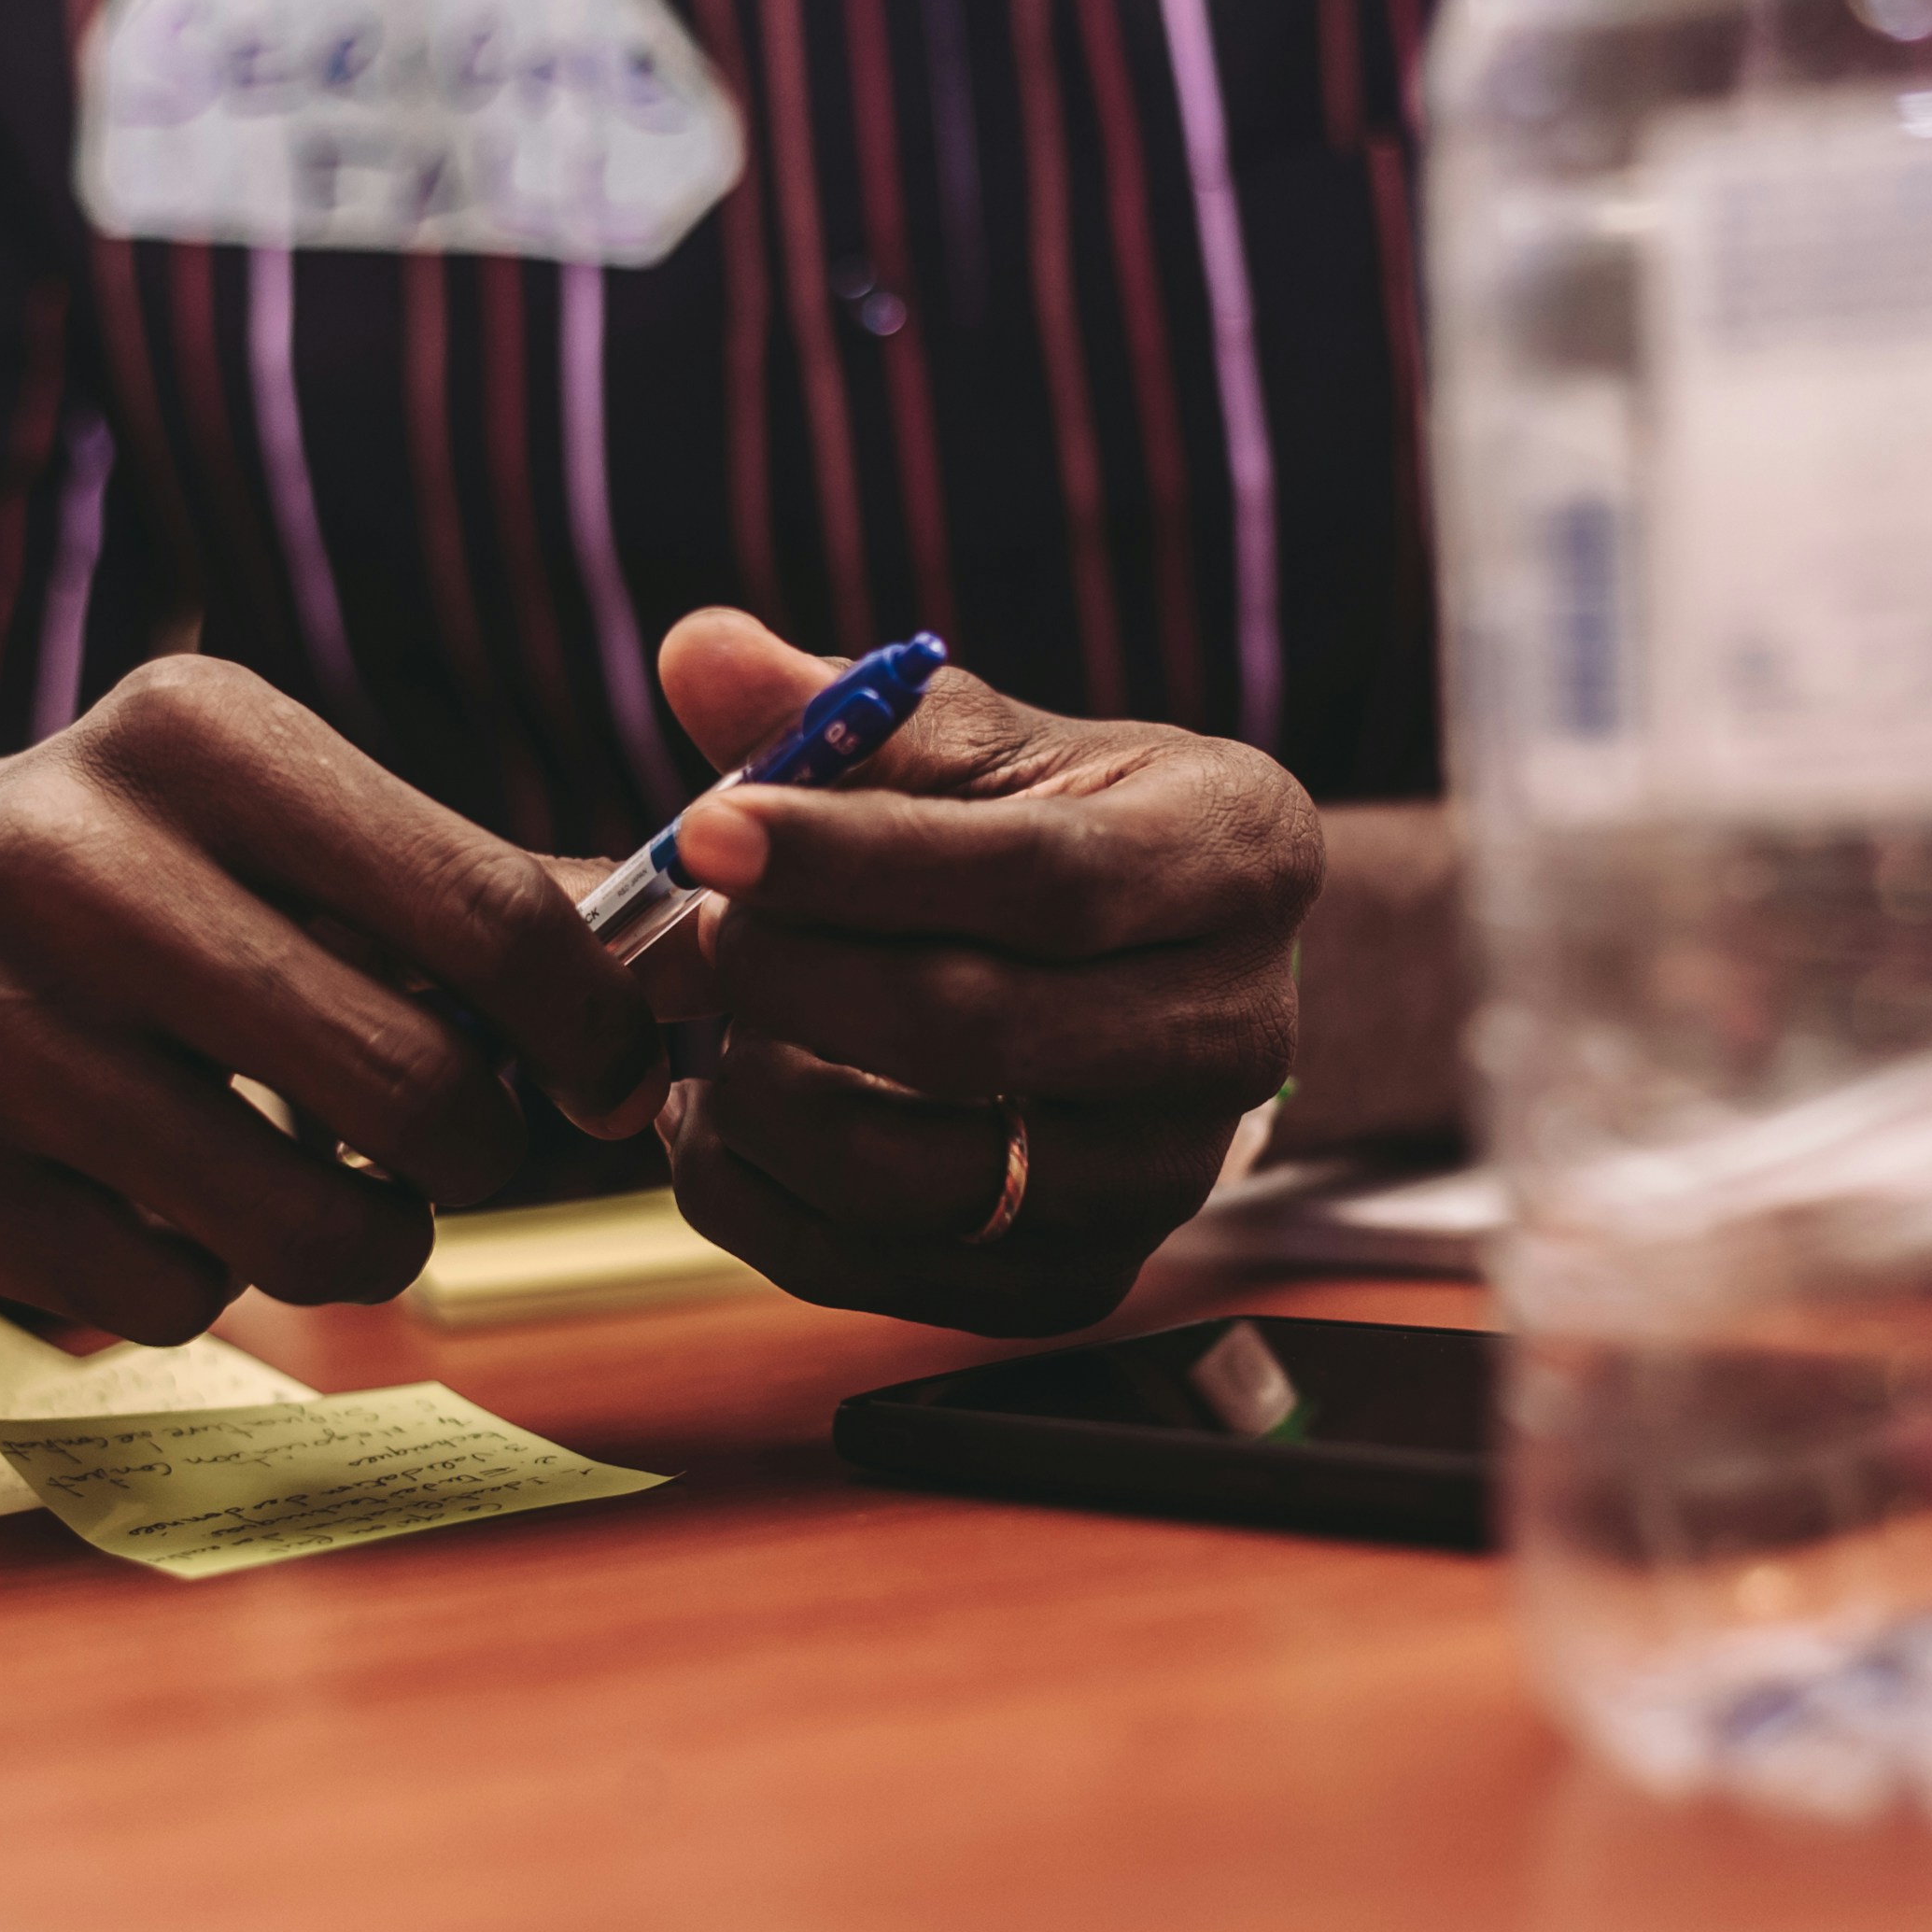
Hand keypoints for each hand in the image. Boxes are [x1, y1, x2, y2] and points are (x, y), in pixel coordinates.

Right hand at [0, 657, 667, 1342]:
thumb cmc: (135, 887)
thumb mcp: (278, 823)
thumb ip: (482, 889)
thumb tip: (700, 958)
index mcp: (195, 732)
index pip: (487, 911)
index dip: (592, 1030)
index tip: (606, 1080)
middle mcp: (68, 852)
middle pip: (416, 1088)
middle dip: (479, 1152)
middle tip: (452, 1146)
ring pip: (304, 1225)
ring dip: (364, 1242)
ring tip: (335, 1197)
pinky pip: (172, 1299)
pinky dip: (205, 1283)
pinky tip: (161, 1207)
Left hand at [652, 611, 1325, 1333]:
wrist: (1141, 979)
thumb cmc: (1046, 828)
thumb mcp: (974, 741)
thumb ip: (839, 705)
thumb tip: (697, 650)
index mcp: (1238, 857)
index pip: (1041, 876)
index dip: (858, 860)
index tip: (708, 831)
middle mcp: (1237, 1034)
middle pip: (981, 1033)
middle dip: (796, 978)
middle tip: (693, 931)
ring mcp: (1169, 1177)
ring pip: (928, 1176)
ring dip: (771, 1095)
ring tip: (718, 1019)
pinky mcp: (1081, 1280)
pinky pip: (888, 1272)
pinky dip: (765, 1200)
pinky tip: (718, 1115)